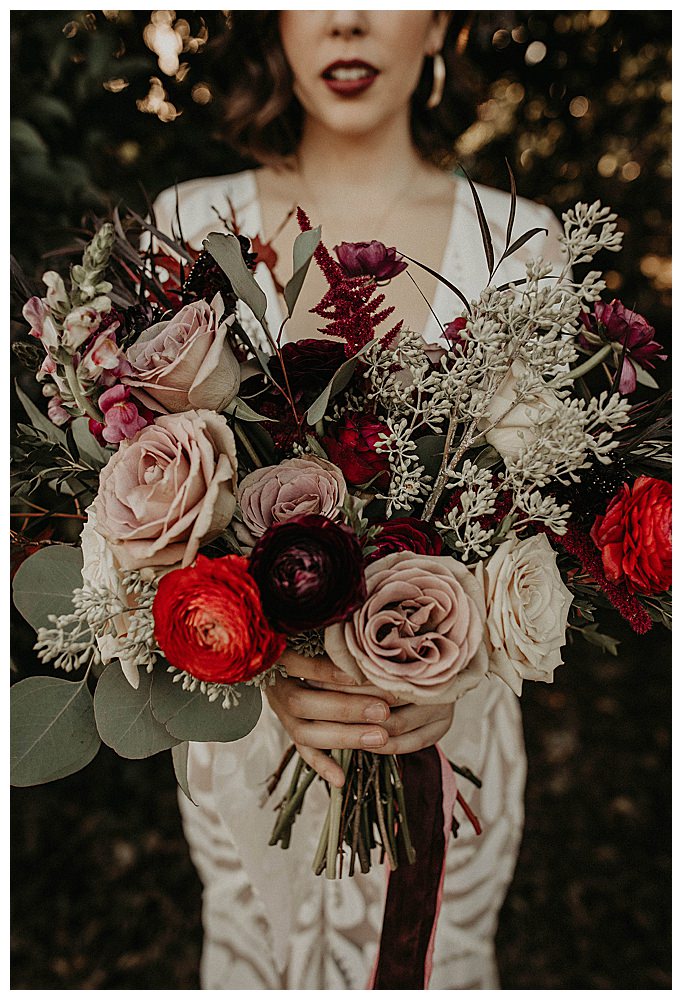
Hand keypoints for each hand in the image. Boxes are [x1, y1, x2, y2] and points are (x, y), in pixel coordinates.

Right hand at [266, 650, 454, 785]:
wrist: (277, 657)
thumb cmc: (307, 634)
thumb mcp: (313, 629)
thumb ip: (333, 633)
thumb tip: (363, 634)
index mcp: (277, 656)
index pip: (297, 664)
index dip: (325, 670)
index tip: (356, 673)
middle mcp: (276, 687)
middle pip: (303, 702)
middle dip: (346, 708)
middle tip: (383, 711)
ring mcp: (282, 712)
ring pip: (305, 731)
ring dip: (344, 736)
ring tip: (380, 737)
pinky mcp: (291, 729)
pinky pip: (304, 751)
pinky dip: (322, 765)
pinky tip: (342, 779)